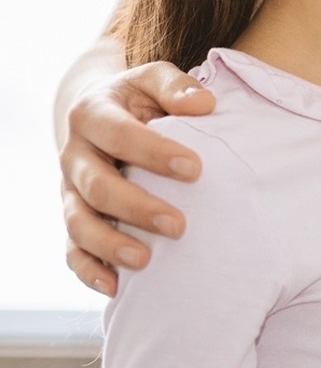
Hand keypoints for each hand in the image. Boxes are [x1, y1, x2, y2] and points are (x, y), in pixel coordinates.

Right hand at [60, 62, 214, 295]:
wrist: (101, 113)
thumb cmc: (140, 99)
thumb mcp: (153, 80)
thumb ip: (175, 87)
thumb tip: (204, 104)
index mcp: (93, 115)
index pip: (117, 134)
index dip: (153, 151)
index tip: (195, 168)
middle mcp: (75, 154)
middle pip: (96, 186)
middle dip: (136, 207)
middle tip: (179, 225)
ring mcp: (70, 189)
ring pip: (78, 222)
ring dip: (109, 244)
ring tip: (145, 260)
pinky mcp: (75, 216)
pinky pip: (72, 248)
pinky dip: (89, 270)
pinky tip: (115, 287)